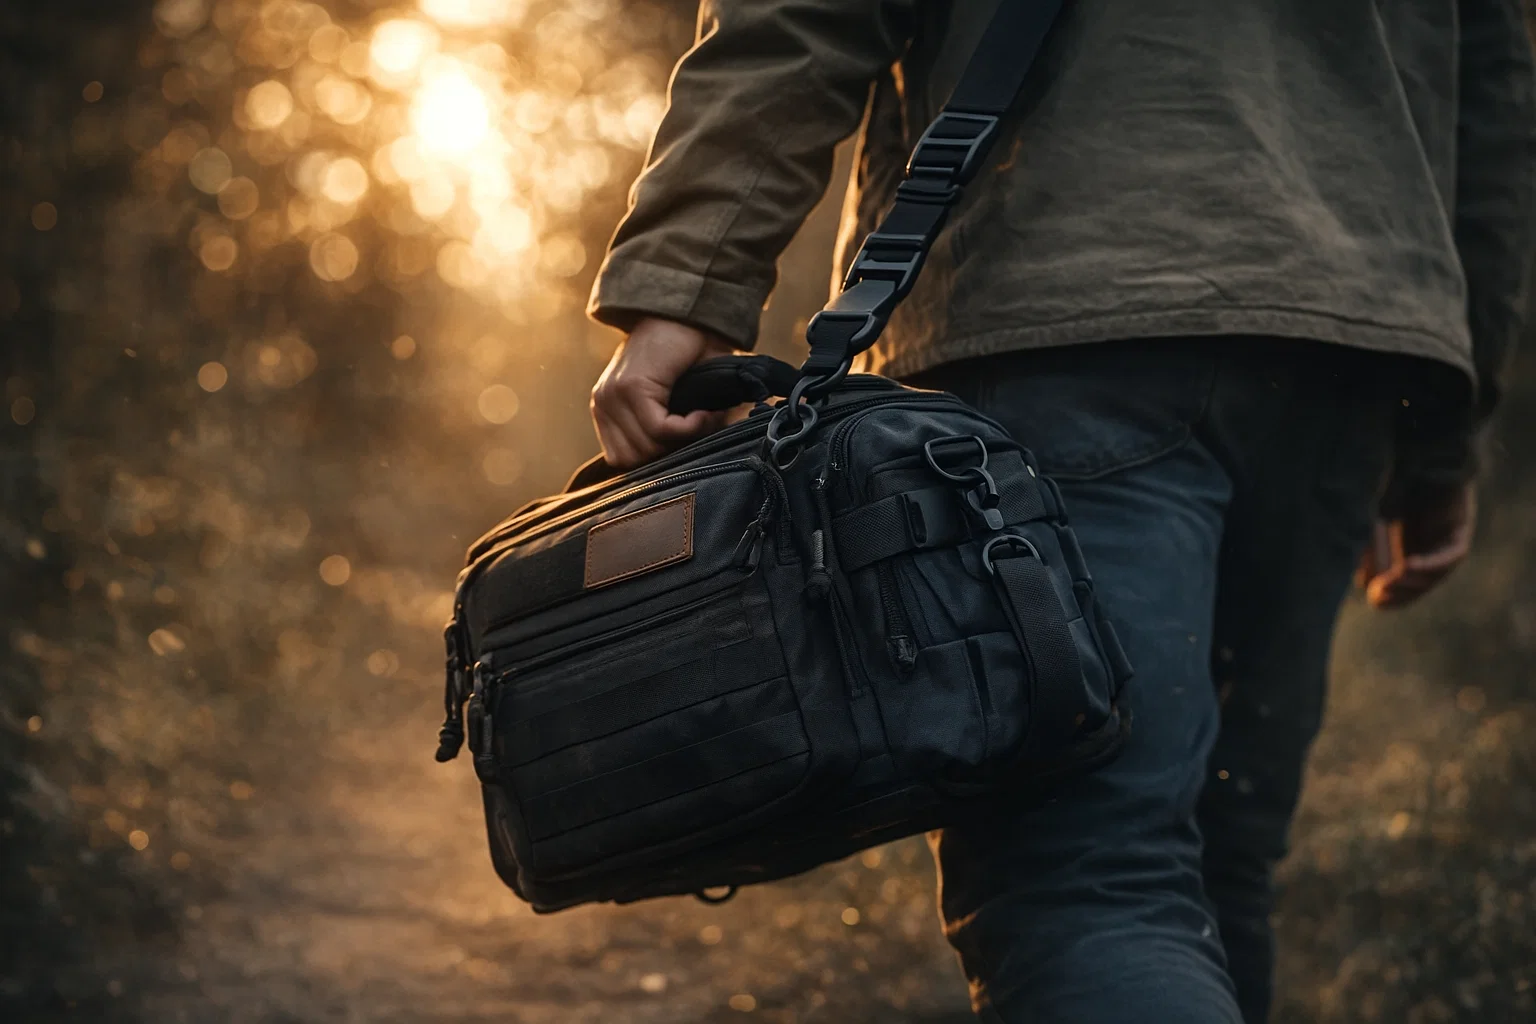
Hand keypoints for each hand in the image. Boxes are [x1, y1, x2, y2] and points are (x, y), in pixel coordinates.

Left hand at [591, 317, 737, 468]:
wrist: (686, 313)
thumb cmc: (686, 356)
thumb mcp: (670, 401)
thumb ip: (666, 431)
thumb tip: (684, 464)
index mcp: (607, 410)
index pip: (623, 459)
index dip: (657, 458)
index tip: (685, 441)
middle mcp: (603, 404)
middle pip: (633, 459)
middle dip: (670, 453)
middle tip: (697, 431)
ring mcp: (613, 396)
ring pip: (647, 447)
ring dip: (683, 440)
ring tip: (704, 419)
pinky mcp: (631, 388)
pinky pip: (659, 430)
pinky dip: (688, 429)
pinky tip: (703, 414)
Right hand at [1357, 480, 1476, 608]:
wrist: (1414, 453)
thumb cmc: (1388, 483)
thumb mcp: (1370, 522)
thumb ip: (1367, 550)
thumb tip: (1364, 583)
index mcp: (1407, 548)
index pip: (1404, 585)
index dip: (1391, 596)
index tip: (1373, 598)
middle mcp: (1429, 548)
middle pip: (1420, 585)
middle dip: (1400, 594)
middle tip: (1379, 595)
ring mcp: (1445, 540)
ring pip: (1435, 575)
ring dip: (1412, 582)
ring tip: (1389, 581)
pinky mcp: (1459, 530)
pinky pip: (1449, 557)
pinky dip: (1429, 565)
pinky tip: (1407, 566)